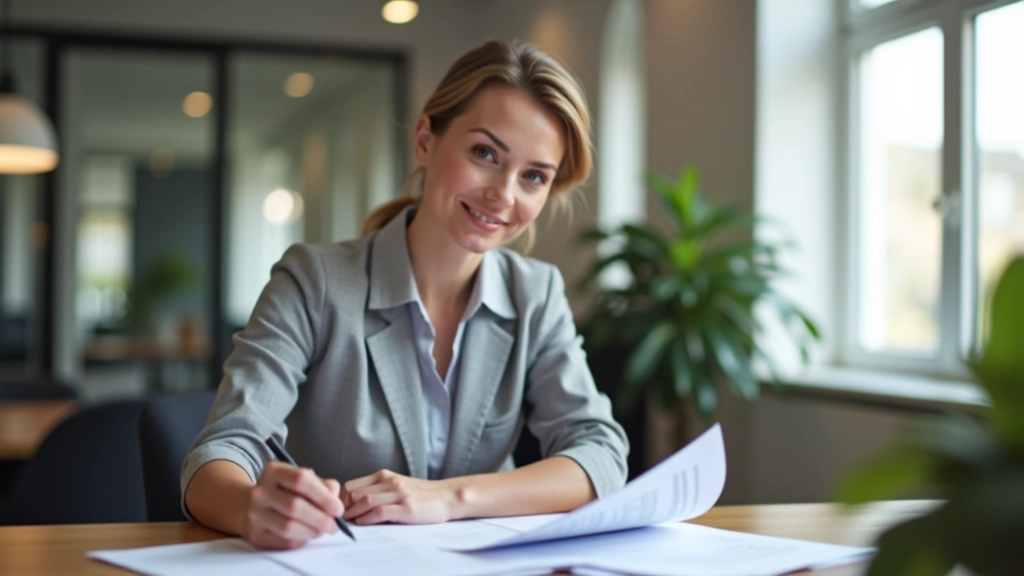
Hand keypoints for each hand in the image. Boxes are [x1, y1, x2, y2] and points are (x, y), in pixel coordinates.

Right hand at [243, 461, 344, 549]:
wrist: (250, 506)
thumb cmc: (286, 491)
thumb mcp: (302, 479)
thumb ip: (322, 485)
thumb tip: (335, 502)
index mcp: (274, 471)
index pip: (300, 479)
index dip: (323, 496)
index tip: (338, 509)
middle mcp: (260, 491)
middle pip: (295, 506)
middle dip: (321, 518)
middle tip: (334, 526)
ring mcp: (254, 514)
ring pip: (288, 527)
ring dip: (312, 532)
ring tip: (322, 531)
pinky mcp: (256, 535)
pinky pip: (283, 541)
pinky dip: (301, 540)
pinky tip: (306, 535)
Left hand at [342, 469, 458, 524]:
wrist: (447, 496)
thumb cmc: (422, 495)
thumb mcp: (397, 486)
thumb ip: (379, 491)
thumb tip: (354, 507)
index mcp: (385, 476)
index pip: (352, 485)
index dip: (342, 500)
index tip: (341, 511)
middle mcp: (390, 482)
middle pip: (355, 493)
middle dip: (345, 508)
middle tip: (342, 520)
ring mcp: (399, 494)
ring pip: (366, 501)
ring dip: (353, 514)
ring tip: (350, 523)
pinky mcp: (407, 508)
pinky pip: (380, 512)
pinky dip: (367, 518)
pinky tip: (363, 523)